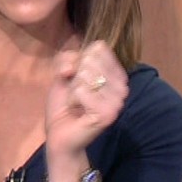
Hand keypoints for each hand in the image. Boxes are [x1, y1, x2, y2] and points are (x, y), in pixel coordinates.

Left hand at [45, 41, 128, 160]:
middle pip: (92, 59)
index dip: (79, 59)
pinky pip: (82, 90)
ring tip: (77, 103)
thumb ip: (68, 58)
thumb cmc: (64, 103)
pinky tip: (77, 110)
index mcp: (117, 74)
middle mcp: (122, 86)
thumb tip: (72, 67)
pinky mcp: (108, 113)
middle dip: (75, 75)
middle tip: (76, 93)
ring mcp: (117, 101)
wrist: (60, 134)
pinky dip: (73, 99)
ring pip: (86, 74)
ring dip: (73, 89)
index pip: (99, 48)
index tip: (76, 77)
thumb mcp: (63, 73)